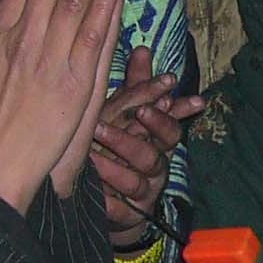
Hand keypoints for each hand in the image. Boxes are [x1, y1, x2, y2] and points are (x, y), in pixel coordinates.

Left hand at [91, 48, 204, 242]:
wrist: (110, 201)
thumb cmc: (116, 146)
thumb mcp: (122, 115)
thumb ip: (136, 87)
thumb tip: (143, 48)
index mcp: (156, 141)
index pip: (170, 125)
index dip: (170, 112)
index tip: (164, 96)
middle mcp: (154, 166)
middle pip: (158, 152)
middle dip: (141, 136)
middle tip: (123, 121)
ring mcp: (141, 192)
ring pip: (136, 181)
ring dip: (115, 166)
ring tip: (92, 154)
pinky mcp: (125, 215)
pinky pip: (118, 210)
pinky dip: (107, 200)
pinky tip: (92, 190)